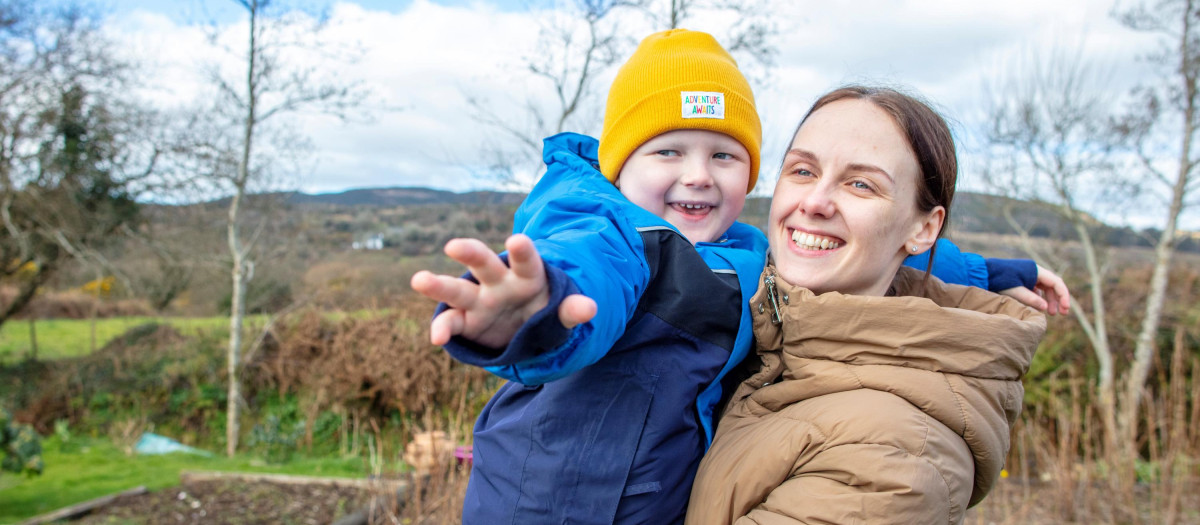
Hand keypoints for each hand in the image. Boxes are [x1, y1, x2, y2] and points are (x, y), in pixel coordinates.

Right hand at [410, 234, 596, 347]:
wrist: (525, 327)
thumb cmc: (543, 310)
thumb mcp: (560, 312)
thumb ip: (571, 310)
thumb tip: (591, 308)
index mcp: (526, 275)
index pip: (526, 261)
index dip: (522, 251)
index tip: (516, 240)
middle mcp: (498, 282)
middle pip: (482, 264)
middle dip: (470, 253)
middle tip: (454, 245)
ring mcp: (478, 301)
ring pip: (456, 290)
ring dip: (437, 285)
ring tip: (419, 279)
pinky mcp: (466, 321)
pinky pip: (451, 323)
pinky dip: (443, 329)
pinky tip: (437, 338)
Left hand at [999, 265, 1069, 314]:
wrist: (984, 273)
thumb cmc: (999, 280)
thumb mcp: (1015, 292)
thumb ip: (1031, 300)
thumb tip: (1045, 308)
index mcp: (1036, 270)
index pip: (1056, 282)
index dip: (1063, 296)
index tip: (1065, 309)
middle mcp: (1035, 271)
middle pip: (1052, 286)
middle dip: (1058, 300)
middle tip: (1061, 313)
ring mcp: (1029, 275)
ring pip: (1045, 288)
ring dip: (1049, 300)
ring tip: (1050, 313)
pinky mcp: (1023, 280)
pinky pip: (1036, 289)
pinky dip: (1039, 298)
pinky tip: (1038, 308)